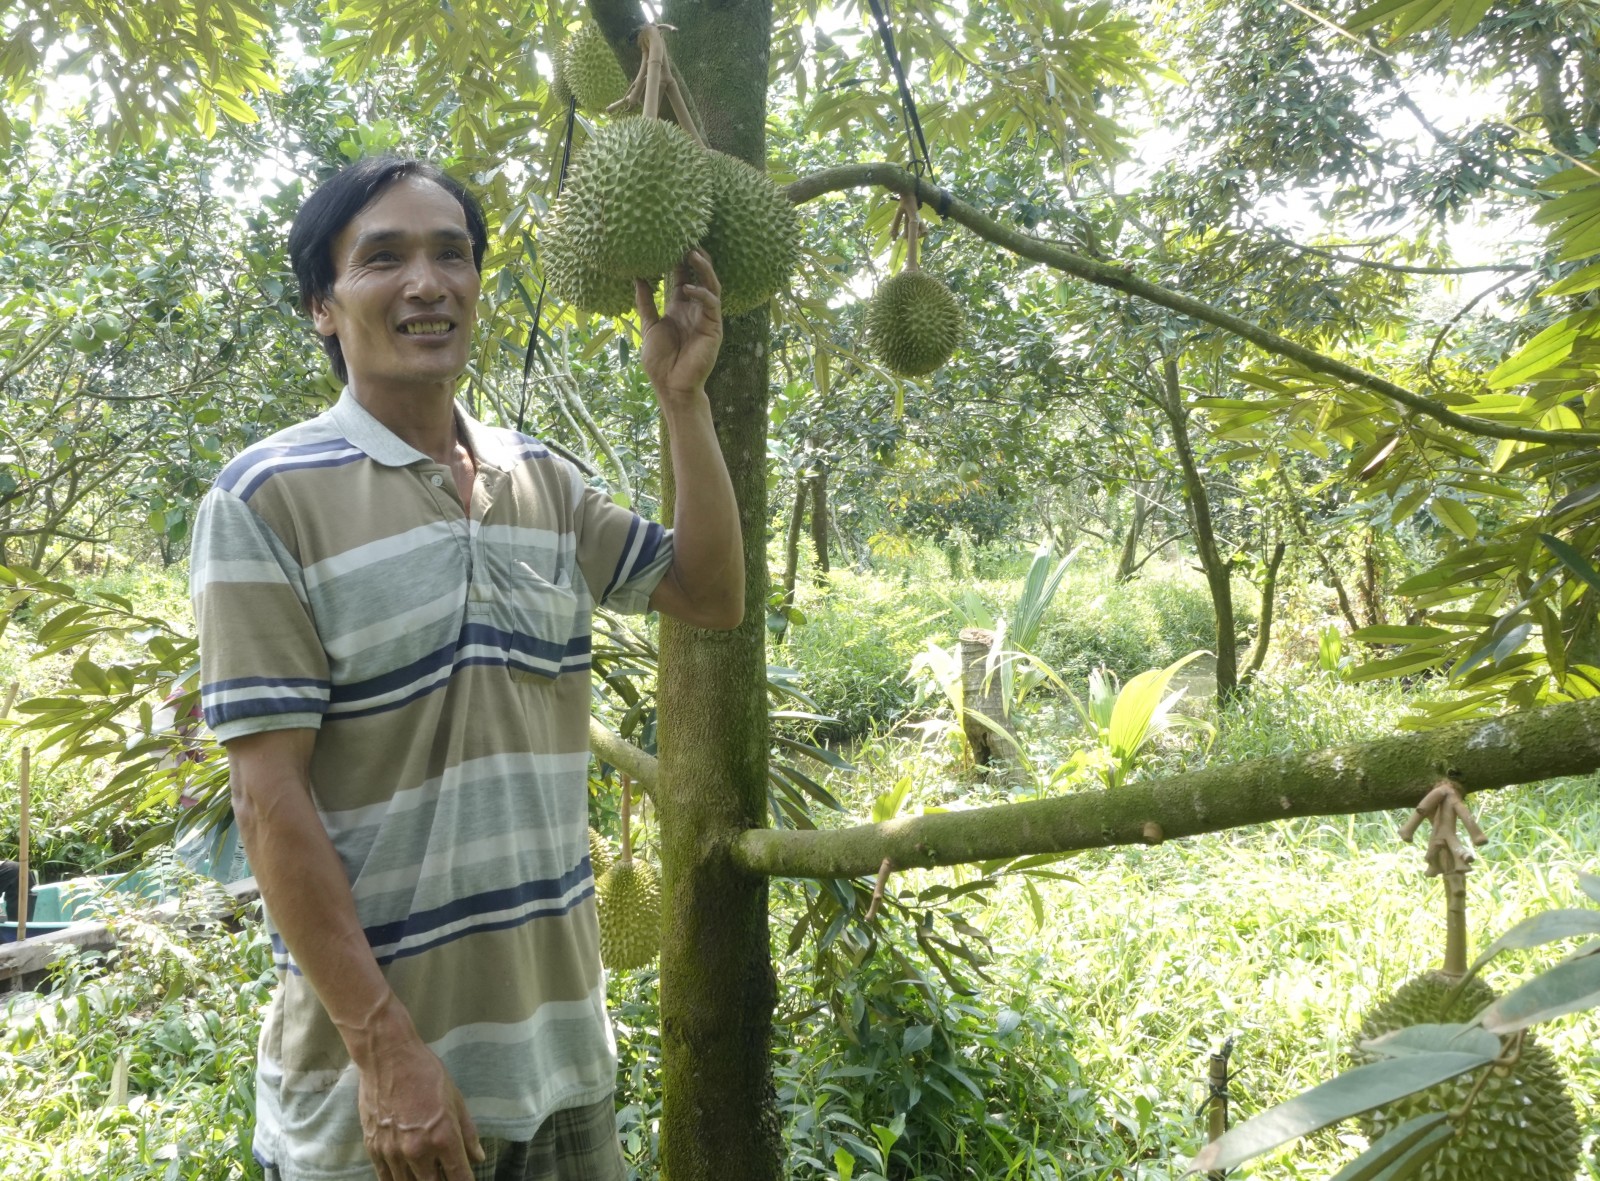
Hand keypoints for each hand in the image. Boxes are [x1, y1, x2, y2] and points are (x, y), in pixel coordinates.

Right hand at [357, 1032, 484, 1180]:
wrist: (388, 1057)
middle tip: (446, 1177)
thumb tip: (478, 1158)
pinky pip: (385, 1177)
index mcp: (443, 1138)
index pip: (459, 1177)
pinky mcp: (373, 1148)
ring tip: (427, 1176)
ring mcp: (393, 1152)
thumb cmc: (427, 1074)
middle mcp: (418, 1151)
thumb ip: (468, 1133)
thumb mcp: (456, 1100)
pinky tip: (405, 1179)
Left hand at [635, 248, 723, 408]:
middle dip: (696, 258)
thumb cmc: (660, 361)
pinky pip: (712, 305)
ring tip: (693, 253)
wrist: (672, 386)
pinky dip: (702, 294)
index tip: (672, 241)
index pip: (683, 277)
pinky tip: (688, 288)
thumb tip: (636, 277)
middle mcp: (696, 310)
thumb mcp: (649, 326)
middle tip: (688, 239)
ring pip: (711, 286)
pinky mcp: (714, 329)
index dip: (679, 261)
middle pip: (700, 277)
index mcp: (680, 308)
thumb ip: (645, 302)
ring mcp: (707, 318)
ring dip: (704, 269)